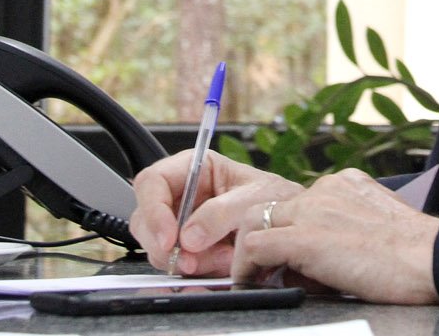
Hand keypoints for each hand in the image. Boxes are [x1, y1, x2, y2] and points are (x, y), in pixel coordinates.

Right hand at [131, 150, 302, 276]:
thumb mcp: (255, 198)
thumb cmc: (277, 200)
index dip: (153, 210)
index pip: (152, 182)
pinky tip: (219, 265)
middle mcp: (183, 194)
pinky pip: (176, 264)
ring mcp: (183, 224)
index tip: (169, 238)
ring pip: (157, 245)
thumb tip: (188, 237)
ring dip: (182, 260)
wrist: (293, 228)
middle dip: (163, 243)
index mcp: (194, 168)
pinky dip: (195, 270)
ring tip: (218, 260)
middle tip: (186, 261)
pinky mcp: (190, 250)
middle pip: (146, 218)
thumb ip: (220, 213)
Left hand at [231, 168, 438, 303]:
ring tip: (254, 276)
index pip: (298, 202)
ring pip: (255, 220)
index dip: (286, 230)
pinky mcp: (305, 237)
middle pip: (270, 206)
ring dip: (251, 250)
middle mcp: (325, 190)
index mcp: (344, 185)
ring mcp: (313, 210)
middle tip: (262, 267)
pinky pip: (257, 245)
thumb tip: (313, 266)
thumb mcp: (375, 229)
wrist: (430, 258)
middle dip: (261, 236)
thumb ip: (343, 232)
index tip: (284, 255)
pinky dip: (248, 266)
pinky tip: (254, 282)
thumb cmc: (414, 256)